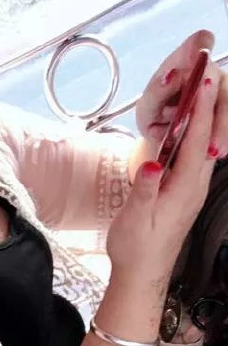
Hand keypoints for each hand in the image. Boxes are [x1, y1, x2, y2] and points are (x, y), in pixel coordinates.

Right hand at [107, 70, 216, 282]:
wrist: (142, 274)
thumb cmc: (135, 248)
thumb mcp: (134, 218)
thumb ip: (145, 188)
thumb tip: (152, 161)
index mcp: (184, 188)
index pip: (197, 140)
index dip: (201, 108)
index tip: (203, 79)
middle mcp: (194, 185)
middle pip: (208, 136)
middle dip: (210, 103)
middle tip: (207, 71)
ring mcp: (192, 188)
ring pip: (204, 144)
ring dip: (204, 115)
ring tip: (201, 87)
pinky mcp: (185, 191)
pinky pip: (195, 155)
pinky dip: (195, 132)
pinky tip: (189, 122)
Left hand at [136, 29, 227, 155]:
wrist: (164, 135)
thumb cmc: (154, 114)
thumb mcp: (147, 108)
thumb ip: (156, 92)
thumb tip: (172, 75)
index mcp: (184, 62)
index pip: (198, 43)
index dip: (201, 44)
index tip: (202, 51)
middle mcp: (207, 70)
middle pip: (220, 82)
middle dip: (216, 110)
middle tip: (207, 133)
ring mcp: (220, 87)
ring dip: (223, 128)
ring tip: (214, 152)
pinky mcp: (224, 104)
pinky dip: (226, 134)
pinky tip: (219, 150)